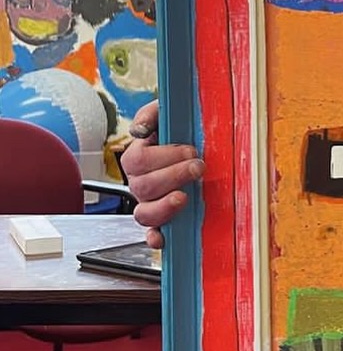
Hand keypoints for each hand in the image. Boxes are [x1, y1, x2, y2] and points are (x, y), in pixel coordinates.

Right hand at [122, 99, 202, 248]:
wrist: (195, 139)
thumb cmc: (180, 128)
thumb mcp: (166, 112)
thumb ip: (152, 114)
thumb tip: (140, 129)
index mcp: (138, 158)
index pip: (138, 161)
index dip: (164, 157)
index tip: (190, 150)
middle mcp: (140, 183)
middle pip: (143, 187)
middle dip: (173, 176)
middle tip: (197, 166)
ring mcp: (150, 202)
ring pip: (143, 213)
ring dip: (164, 206)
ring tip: (184, 197)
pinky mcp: (163, 219)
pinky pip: (152, 233)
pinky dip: (155, 238)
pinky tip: (163, 237)